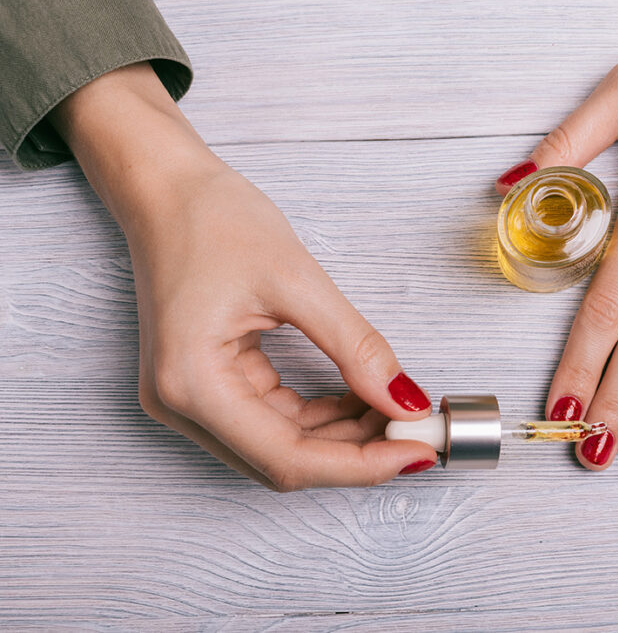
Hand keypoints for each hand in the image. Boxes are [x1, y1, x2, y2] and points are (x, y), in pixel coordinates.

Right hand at [51, 64, 437, 487]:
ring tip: (395, 410)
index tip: (415, 450)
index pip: (287, 457)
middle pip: (283, 461)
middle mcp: (181, 404)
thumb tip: (403, 399)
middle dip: (356, 453)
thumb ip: (355, 347)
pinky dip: (320, 417)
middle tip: (416, 431)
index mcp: (192, 383)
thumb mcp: (297, 280)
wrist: (166, 188)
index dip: (359, 465)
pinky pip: (272, 421)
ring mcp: (190, 399)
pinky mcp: (206, 386)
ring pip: (281, 446)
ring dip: (342, 437)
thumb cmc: (212, 219)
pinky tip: (360, 398)